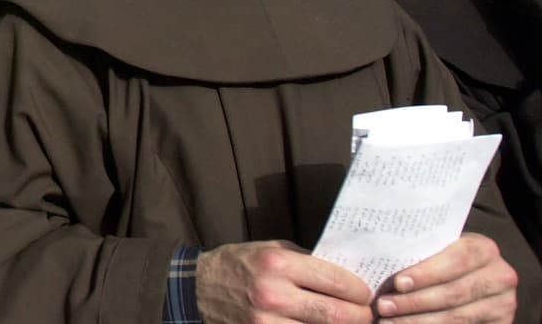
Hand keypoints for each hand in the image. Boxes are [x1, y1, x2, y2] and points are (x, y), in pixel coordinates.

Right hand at [197, 240, 372, 322]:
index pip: (337, 281)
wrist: (198, 289)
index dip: (360, 291)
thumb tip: (347, 279)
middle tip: (367, 315)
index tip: (365, 294)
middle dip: (361, 316)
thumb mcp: (271, 249)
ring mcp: (266, 322)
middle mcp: (272, 294)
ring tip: (347, 322)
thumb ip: (307, 262)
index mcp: (276, 263)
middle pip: (337, 315)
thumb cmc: (240, 265)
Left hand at [374, 233, 516, 320]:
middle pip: (454, 293)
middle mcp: (500, 276)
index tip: (398, 283)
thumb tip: (381, 265)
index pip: (456, 260)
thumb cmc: (441, 259)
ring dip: (418, 321)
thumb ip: (420, 254)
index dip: (427, 273)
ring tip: (388, 322)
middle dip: (414, 302)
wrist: (470, 278)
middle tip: (383, 306)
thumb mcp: (437, 250)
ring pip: (457, 317)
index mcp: (484, 249)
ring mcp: (503, 304)